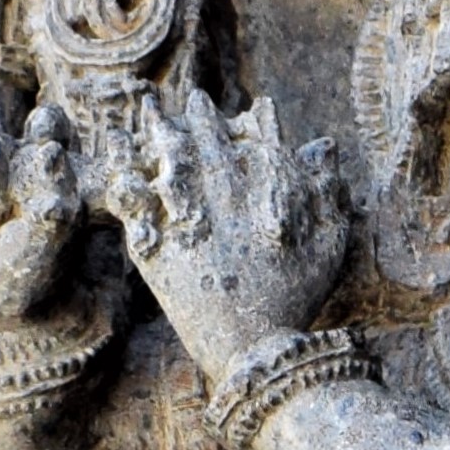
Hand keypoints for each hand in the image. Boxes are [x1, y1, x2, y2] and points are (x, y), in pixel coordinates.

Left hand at [91, 88, 349, 380]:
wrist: (256, 350)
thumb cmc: (297, 301)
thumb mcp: (330, 247)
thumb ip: (328, 193)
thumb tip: (323, 146)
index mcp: (269, 196)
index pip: (265, 141)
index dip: (261, 119)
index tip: (257, 106)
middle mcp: (227, 199)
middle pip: (211, 142)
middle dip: (203, 116)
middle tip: (195, 99)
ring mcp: (189, 220)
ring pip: (169, 161)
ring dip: (158, 131)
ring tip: (149, 110)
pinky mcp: (158, 246)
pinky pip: (134, 200)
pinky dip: (126, 173)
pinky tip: (119, 153)